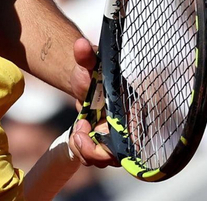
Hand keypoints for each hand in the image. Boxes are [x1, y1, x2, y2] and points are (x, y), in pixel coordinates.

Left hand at [67, 37, 118, 166]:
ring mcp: (114, 139)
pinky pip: (94, 157)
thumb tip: (80, 44)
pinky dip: (81, 150)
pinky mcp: (103, 144)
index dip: (108, 144)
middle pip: (114, 158)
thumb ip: (85, 56)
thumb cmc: (94, 71)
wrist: (87, 78)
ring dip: (84, 151)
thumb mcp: (88, 63)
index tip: (84, 126)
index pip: (129, 142)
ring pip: (102, 161)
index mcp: (130, 113)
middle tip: (77, 131)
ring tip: (76, 131)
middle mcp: (126, 129)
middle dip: (91, 150)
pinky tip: (76, 133)